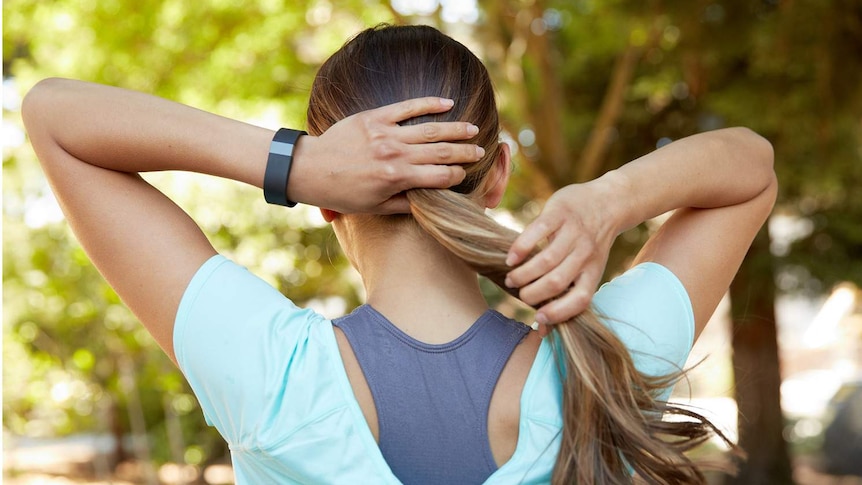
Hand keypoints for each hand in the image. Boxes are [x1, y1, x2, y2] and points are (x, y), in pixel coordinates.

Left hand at [290, 97, 483, 213]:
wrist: (310, 169)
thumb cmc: (342, 193)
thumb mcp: (375, 207)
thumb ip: (405, 204)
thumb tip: (430, 203)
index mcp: (397, 179)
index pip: (440, 176)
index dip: (458, 176)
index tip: (467, 175)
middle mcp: (395, 154)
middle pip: (441, 151)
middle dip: (465, 152)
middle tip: (480, 151)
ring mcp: (386, 133)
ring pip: (431, 129)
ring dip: (456, 129)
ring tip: (473, 129)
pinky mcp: (375, 117)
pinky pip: (407, 107)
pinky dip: (429, 104)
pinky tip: (447, 103)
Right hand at [505, 180, 622, 331]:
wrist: (607, 202)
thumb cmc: (589, 244)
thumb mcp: (587, 269)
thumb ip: (567, 295)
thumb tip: (541, 330)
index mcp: (593, 272)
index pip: (579, 299)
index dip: (558, 313)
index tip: (537, 317)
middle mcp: (585, 254)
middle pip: (556, 282)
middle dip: (531, 293)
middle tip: (518, 292)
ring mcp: (573, 233)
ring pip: (545, 260)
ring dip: (523, 274)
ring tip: (511, 277)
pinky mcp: (560, 213)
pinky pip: (537, 232)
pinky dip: (521, 248)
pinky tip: (511, 258)